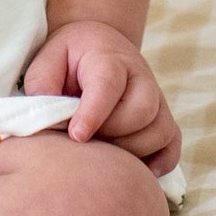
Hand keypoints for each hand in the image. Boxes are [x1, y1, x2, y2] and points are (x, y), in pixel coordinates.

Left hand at [24, 20, 181, 174]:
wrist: (98, 47)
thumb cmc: (68, 59)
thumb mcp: (47, 61)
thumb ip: (42, 86)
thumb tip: (46, 119)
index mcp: (108, 59)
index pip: (108, 85)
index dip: (93, 114)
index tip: (76, 136)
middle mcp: (140, 76)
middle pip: (142, 111)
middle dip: (113, 133)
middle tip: (87, 139)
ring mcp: (157, 97)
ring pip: (160, 131)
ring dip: (132, 150)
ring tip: (104, 150)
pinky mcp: (164, 117)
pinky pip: (172, 145)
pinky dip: (159, 161)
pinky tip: (136, 169)